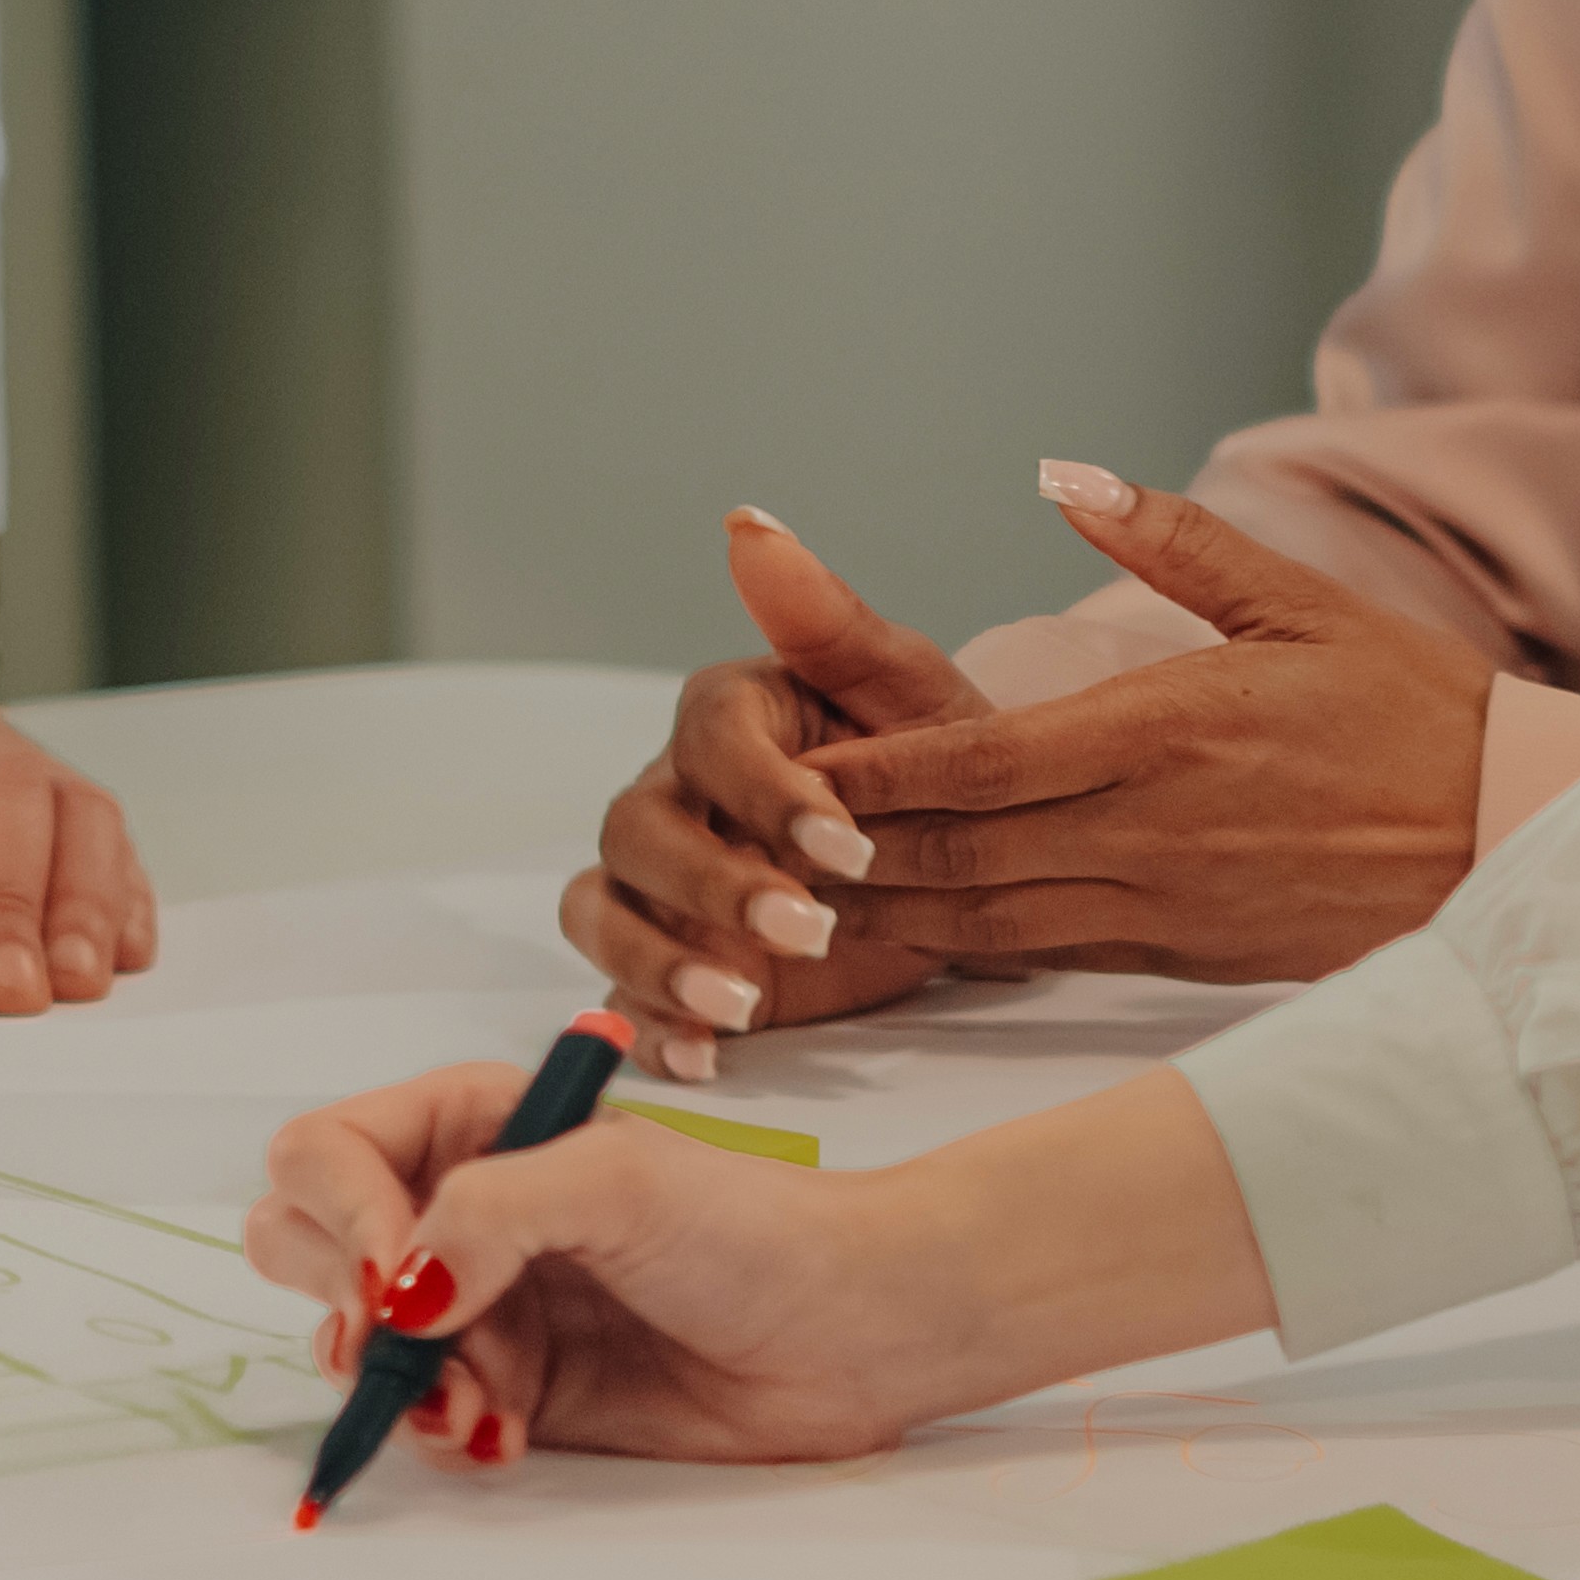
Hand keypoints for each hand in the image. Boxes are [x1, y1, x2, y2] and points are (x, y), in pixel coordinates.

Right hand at [243, 1055, 1283, 1470]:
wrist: (850, 1329)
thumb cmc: (753, 1224)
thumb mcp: (617, 1181)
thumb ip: (491, 1211)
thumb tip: (396, 1286)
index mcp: (468, 1123)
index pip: (324, 1153)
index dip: (336, 1216)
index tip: (390, 1276)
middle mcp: (457, 1207)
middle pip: (303, 1245)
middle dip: (344, 1305)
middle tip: (411, 1346)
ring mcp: (478, 1305)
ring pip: (354, 1345)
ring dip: (401, 1384)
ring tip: (487, 1407)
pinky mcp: (509, 1392)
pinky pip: (422, 1420)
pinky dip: (445, 1434)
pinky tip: (506, 1434)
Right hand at [563, 509, 987, 1062]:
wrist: (978, 874)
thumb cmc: (944, 767)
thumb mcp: (913, 694)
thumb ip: (830, 622)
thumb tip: (749, 522)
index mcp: (733, 716)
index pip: (708, 736)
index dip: (765, 792)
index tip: (848, 847)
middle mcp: (679, 791)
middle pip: (636, 827)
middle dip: (711, 884)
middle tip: (807, 931)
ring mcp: (665, 881)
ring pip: (602, 905)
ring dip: (658, 959)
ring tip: (740, 1009)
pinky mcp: (675, 960)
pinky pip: (626, 991)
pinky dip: (652, 1026)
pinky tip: (708, 1057)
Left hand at [797, 462, 1502, 987]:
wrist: (1511, 844)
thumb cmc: (1409, 710)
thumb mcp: (1295, 599)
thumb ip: (1169, 539)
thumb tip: (1062, 473)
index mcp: (1165, 735)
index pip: (983, 760)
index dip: (879, 768)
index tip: (798, 756)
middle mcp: (1149, 833)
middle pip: (961, 850)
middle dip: (849, 847)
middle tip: (750, 835)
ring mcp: (1162, 908)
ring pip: (990, 917)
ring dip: (891, 908)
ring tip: (791, 893)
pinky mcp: (1181, 959)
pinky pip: (1047, 954)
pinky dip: (967, 944)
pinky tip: (909, 931)